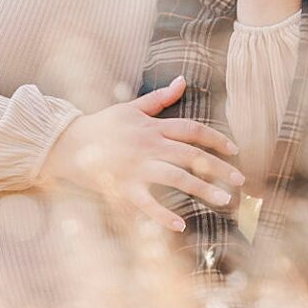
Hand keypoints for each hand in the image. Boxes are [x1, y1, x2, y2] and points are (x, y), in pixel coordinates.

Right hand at [39, 79, 244, 228]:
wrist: (67, 143)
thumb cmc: (101, 126)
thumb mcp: (130, 107)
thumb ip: (159, 99)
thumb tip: (183, 81)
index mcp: (153, 127)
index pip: (192, 130)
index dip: (216, 139)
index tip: (234, 151)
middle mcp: (149, 146)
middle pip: (192, 155)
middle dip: (219, 168)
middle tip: (241, 181)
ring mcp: (137, 168)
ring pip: (178, 178)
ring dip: (203, 189)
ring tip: (225, 201)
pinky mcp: (124, 187)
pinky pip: (147, 204)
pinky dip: (163, 216)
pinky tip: (181, 226)